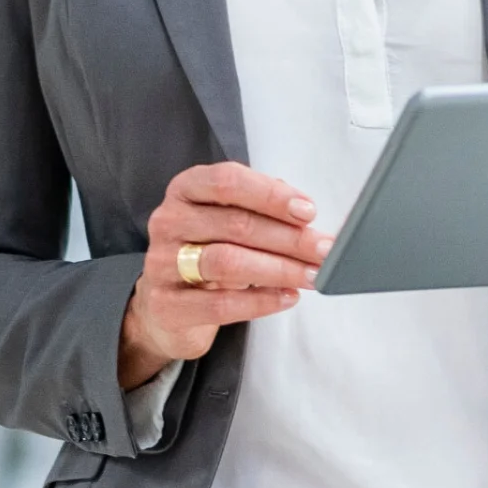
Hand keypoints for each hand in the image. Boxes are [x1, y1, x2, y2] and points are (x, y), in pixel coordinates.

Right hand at [122, 162, 326, 389]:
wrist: (169, 306)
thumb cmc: (209, 251)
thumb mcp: (230, 220)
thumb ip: (263, 209)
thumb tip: (307, 213)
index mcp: (186, 189)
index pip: (227, 181)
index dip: (271, 195)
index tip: (308, 212)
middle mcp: (169, 221)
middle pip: (236, 224)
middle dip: (289, 239)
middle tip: (324, 251)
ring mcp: (162, 264)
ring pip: (228, 262)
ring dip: (279, 269)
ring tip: (311, 276)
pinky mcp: (167, 305)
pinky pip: (220, 304)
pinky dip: (261, 301)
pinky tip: (287, 297)